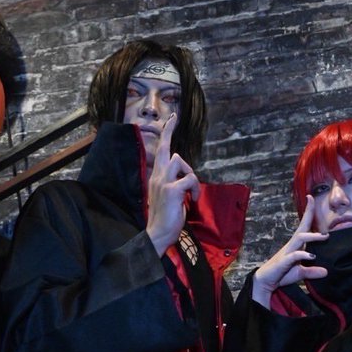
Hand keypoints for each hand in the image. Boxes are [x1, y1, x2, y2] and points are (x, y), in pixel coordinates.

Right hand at [144, 114, 199, 254]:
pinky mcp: (171, 189)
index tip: (170, 120)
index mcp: (155, 178)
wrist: (157, 234)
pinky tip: (193, 200)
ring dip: (190, 174)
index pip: (160, 153)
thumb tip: (186, 179)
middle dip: (169, 131)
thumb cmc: (164, 219)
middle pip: (166, 148)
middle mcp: (157, 176)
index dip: (166, 135)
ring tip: (191, 193)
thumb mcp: (167, 197)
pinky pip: (190, 179)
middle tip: (174, 117)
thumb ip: (173, 184)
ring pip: (180, 161)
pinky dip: (196, 189)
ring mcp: (163, 182)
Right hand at [251, 196, 328, 307]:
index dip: (308, 212)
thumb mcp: (300, 273)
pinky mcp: (283, 262)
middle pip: (301, 227)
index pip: (304, 226)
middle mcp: (292, 245)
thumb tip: (326, 272)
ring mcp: (287, 253)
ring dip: (311, 236)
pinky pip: (294, 256)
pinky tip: (312, 257)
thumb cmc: (282, 273)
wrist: (266, 282)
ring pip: (299, 239)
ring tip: (324, 237)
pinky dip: (303, 255)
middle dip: (308, 214)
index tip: (311, 197)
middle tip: (314, 201)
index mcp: (296, 245)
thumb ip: (313, 271)